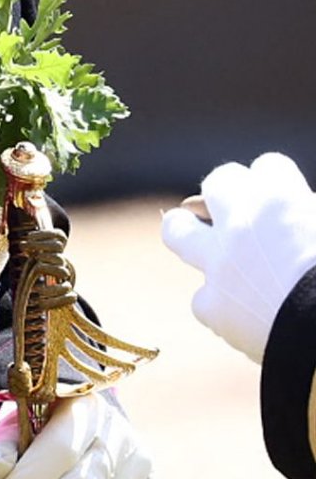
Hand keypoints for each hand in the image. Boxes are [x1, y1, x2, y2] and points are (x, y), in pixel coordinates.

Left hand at [160, 152, 315, 363]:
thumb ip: (307, 215)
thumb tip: (299, 215)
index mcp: (280, 198)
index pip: (269, 166)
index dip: (279, 184)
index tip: (287, 200)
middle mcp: (240, 223)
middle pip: (219, 182)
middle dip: (230, 194)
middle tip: (243, 214)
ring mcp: (219, 264)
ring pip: (177, 229)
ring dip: (189, 232)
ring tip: (206, 244)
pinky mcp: (212, 306)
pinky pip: (203, 297)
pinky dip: (219, 304)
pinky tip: (239, 312)